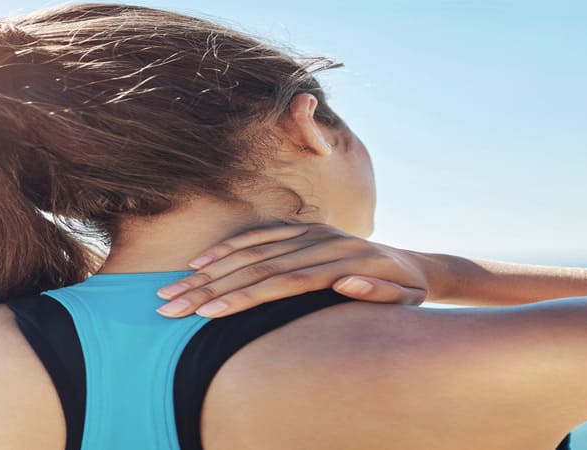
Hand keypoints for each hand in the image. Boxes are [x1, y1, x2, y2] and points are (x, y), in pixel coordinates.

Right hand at [152, 222, 442, 317]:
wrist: (415, 267)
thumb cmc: (408, 293)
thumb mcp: (406, 300)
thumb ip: (379, 294)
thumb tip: (345, 282)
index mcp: (347, 261)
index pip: (284, 282)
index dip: (244, 297)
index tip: (207, 313)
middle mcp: (324, 242)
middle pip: (258, 266)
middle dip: (211, 287)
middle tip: (171, 305)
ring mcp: (313, 232)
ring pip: (253, 250)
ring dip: (210, 270)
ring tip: (173, 288)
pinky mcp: (306, 228)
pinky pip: (261, 235)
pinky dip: (230, 247)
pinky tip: (200, 262)